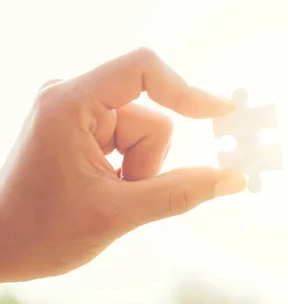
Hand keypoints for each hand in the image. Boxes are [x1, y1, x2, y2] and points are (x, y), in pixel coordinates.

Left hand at [0, 48, 245, 281]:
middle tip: (121, 193)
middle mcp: (73, 97)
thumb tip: (233, 179)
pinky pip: (134, 140)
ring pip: (148, 133)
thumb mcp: (117, 215)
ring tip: (110, 194)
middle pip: (152, 116)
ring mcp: (79, 112)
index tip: (221, 112)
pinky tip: (106, 187)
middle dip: (149, 162)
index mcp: (70, 105)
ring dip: (141, 169)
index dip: (187, 89)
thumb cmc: (39, 233)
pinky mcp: (85, 127)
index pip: (142, 70)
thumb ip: (180, 194)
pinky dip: (133, 168)